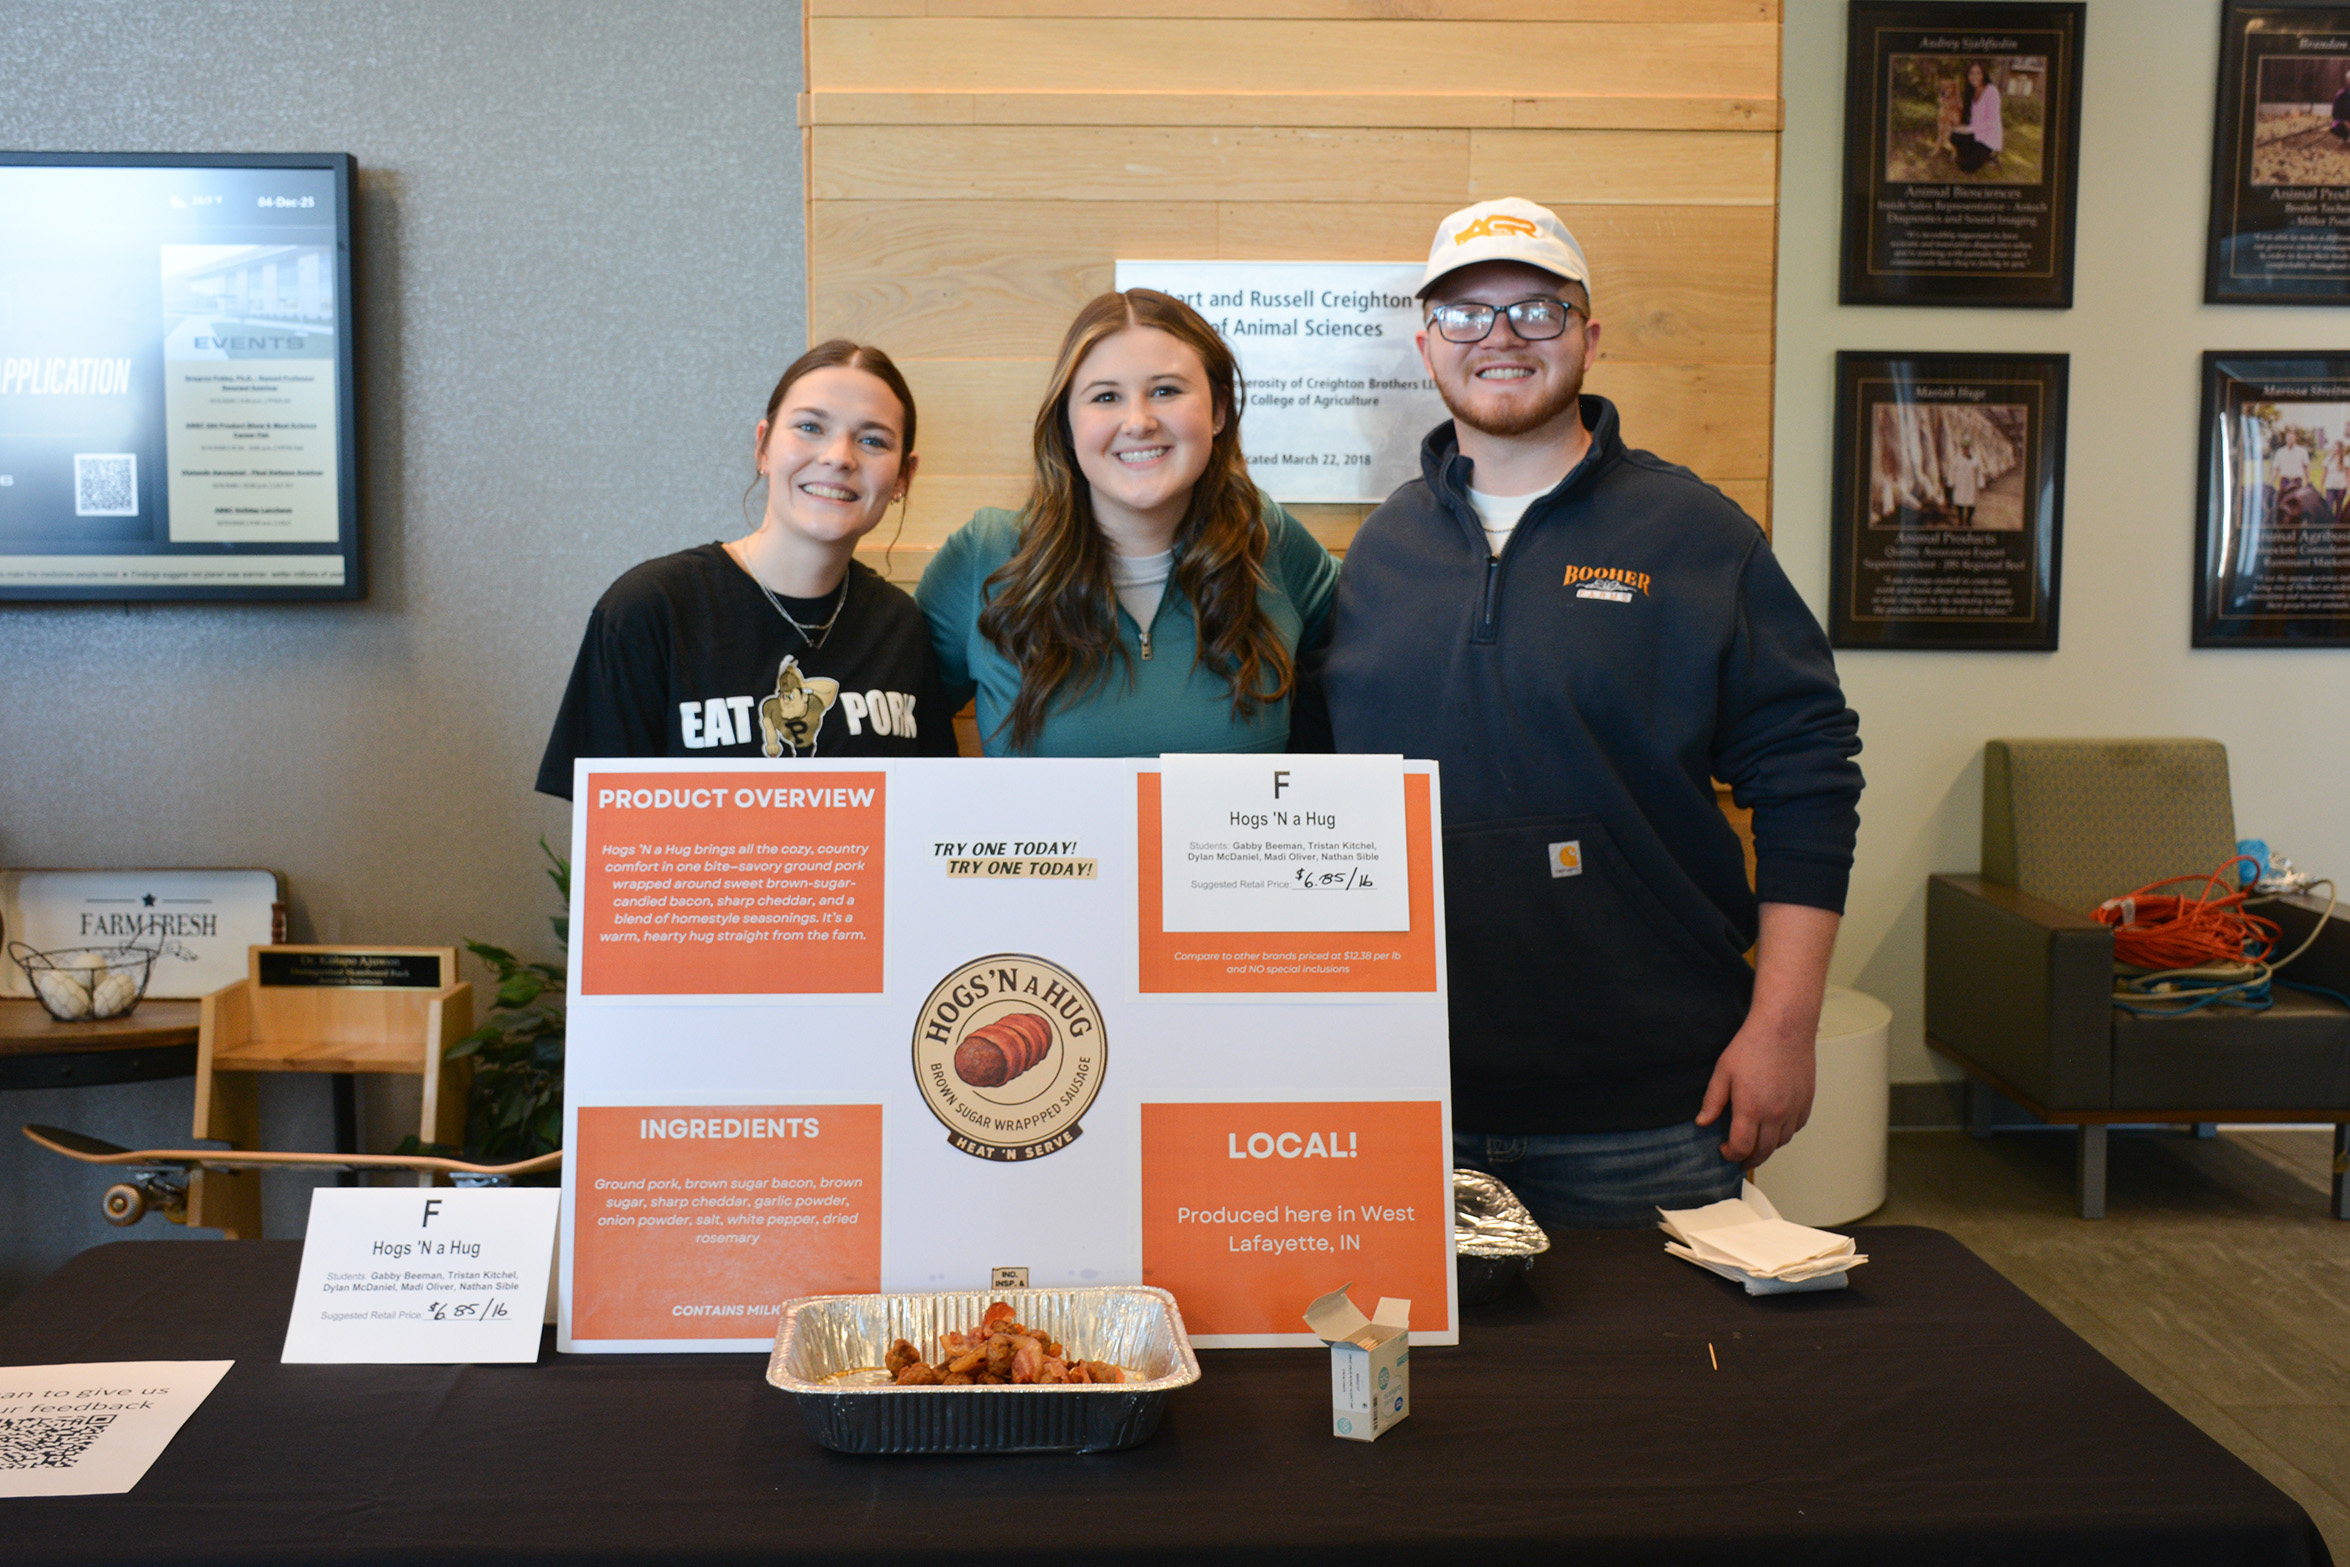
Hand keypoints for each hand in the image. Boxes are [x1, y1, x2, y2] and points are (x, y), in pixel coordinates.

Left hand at [1693, 901, 1839, 1170]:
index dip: (1731, 1155)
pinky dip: (1785, 1133)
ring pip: (1782, 1142)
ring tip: (1757, 1144)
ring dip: (1768, 1147)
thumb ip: (1712, 1101)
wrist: (1784, 1027)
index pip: (1742, 1147)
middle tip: (1740, 1158)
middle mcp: (1775, 1114)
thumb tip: (1702, 1122)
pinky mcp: (1807, 1101)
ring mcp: (1794, 1109)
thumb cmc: (1751, 1046)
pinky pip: (1797, 1127)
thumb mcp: (1723, 1071)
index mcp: (1751, 1109)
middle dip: (1749, 1159)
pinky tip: (1775, 1127)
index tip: (1724, 1151)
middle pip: (1764, 1151)